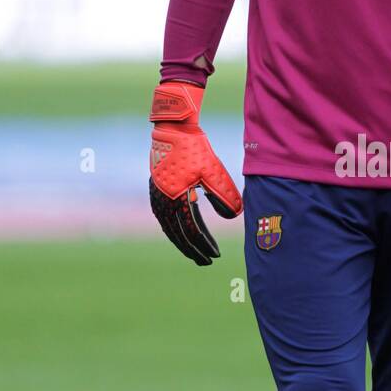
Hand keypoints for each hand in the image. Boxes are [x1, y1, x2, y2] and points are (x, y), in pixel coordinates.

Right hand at [148, 81, 241, 265]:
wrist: (174, 129)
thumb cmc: (196, 149)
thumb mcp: (214, 171)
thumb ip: (224, 195)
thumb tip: (234, 217)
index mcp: (177, 198)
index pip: (192, 231)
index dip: (204, 245)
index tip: (215, 255)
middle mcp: (163, 201)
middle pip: (179, 235)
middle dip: (193, 250)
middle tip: (206, 261)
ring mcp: (157, 197)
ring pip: (169, 228)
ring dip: (182, 242)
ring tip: (195, 253)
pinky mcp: (156, 191)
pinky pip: (164, 218)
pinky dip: (173, 229)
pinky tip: (181, 234)